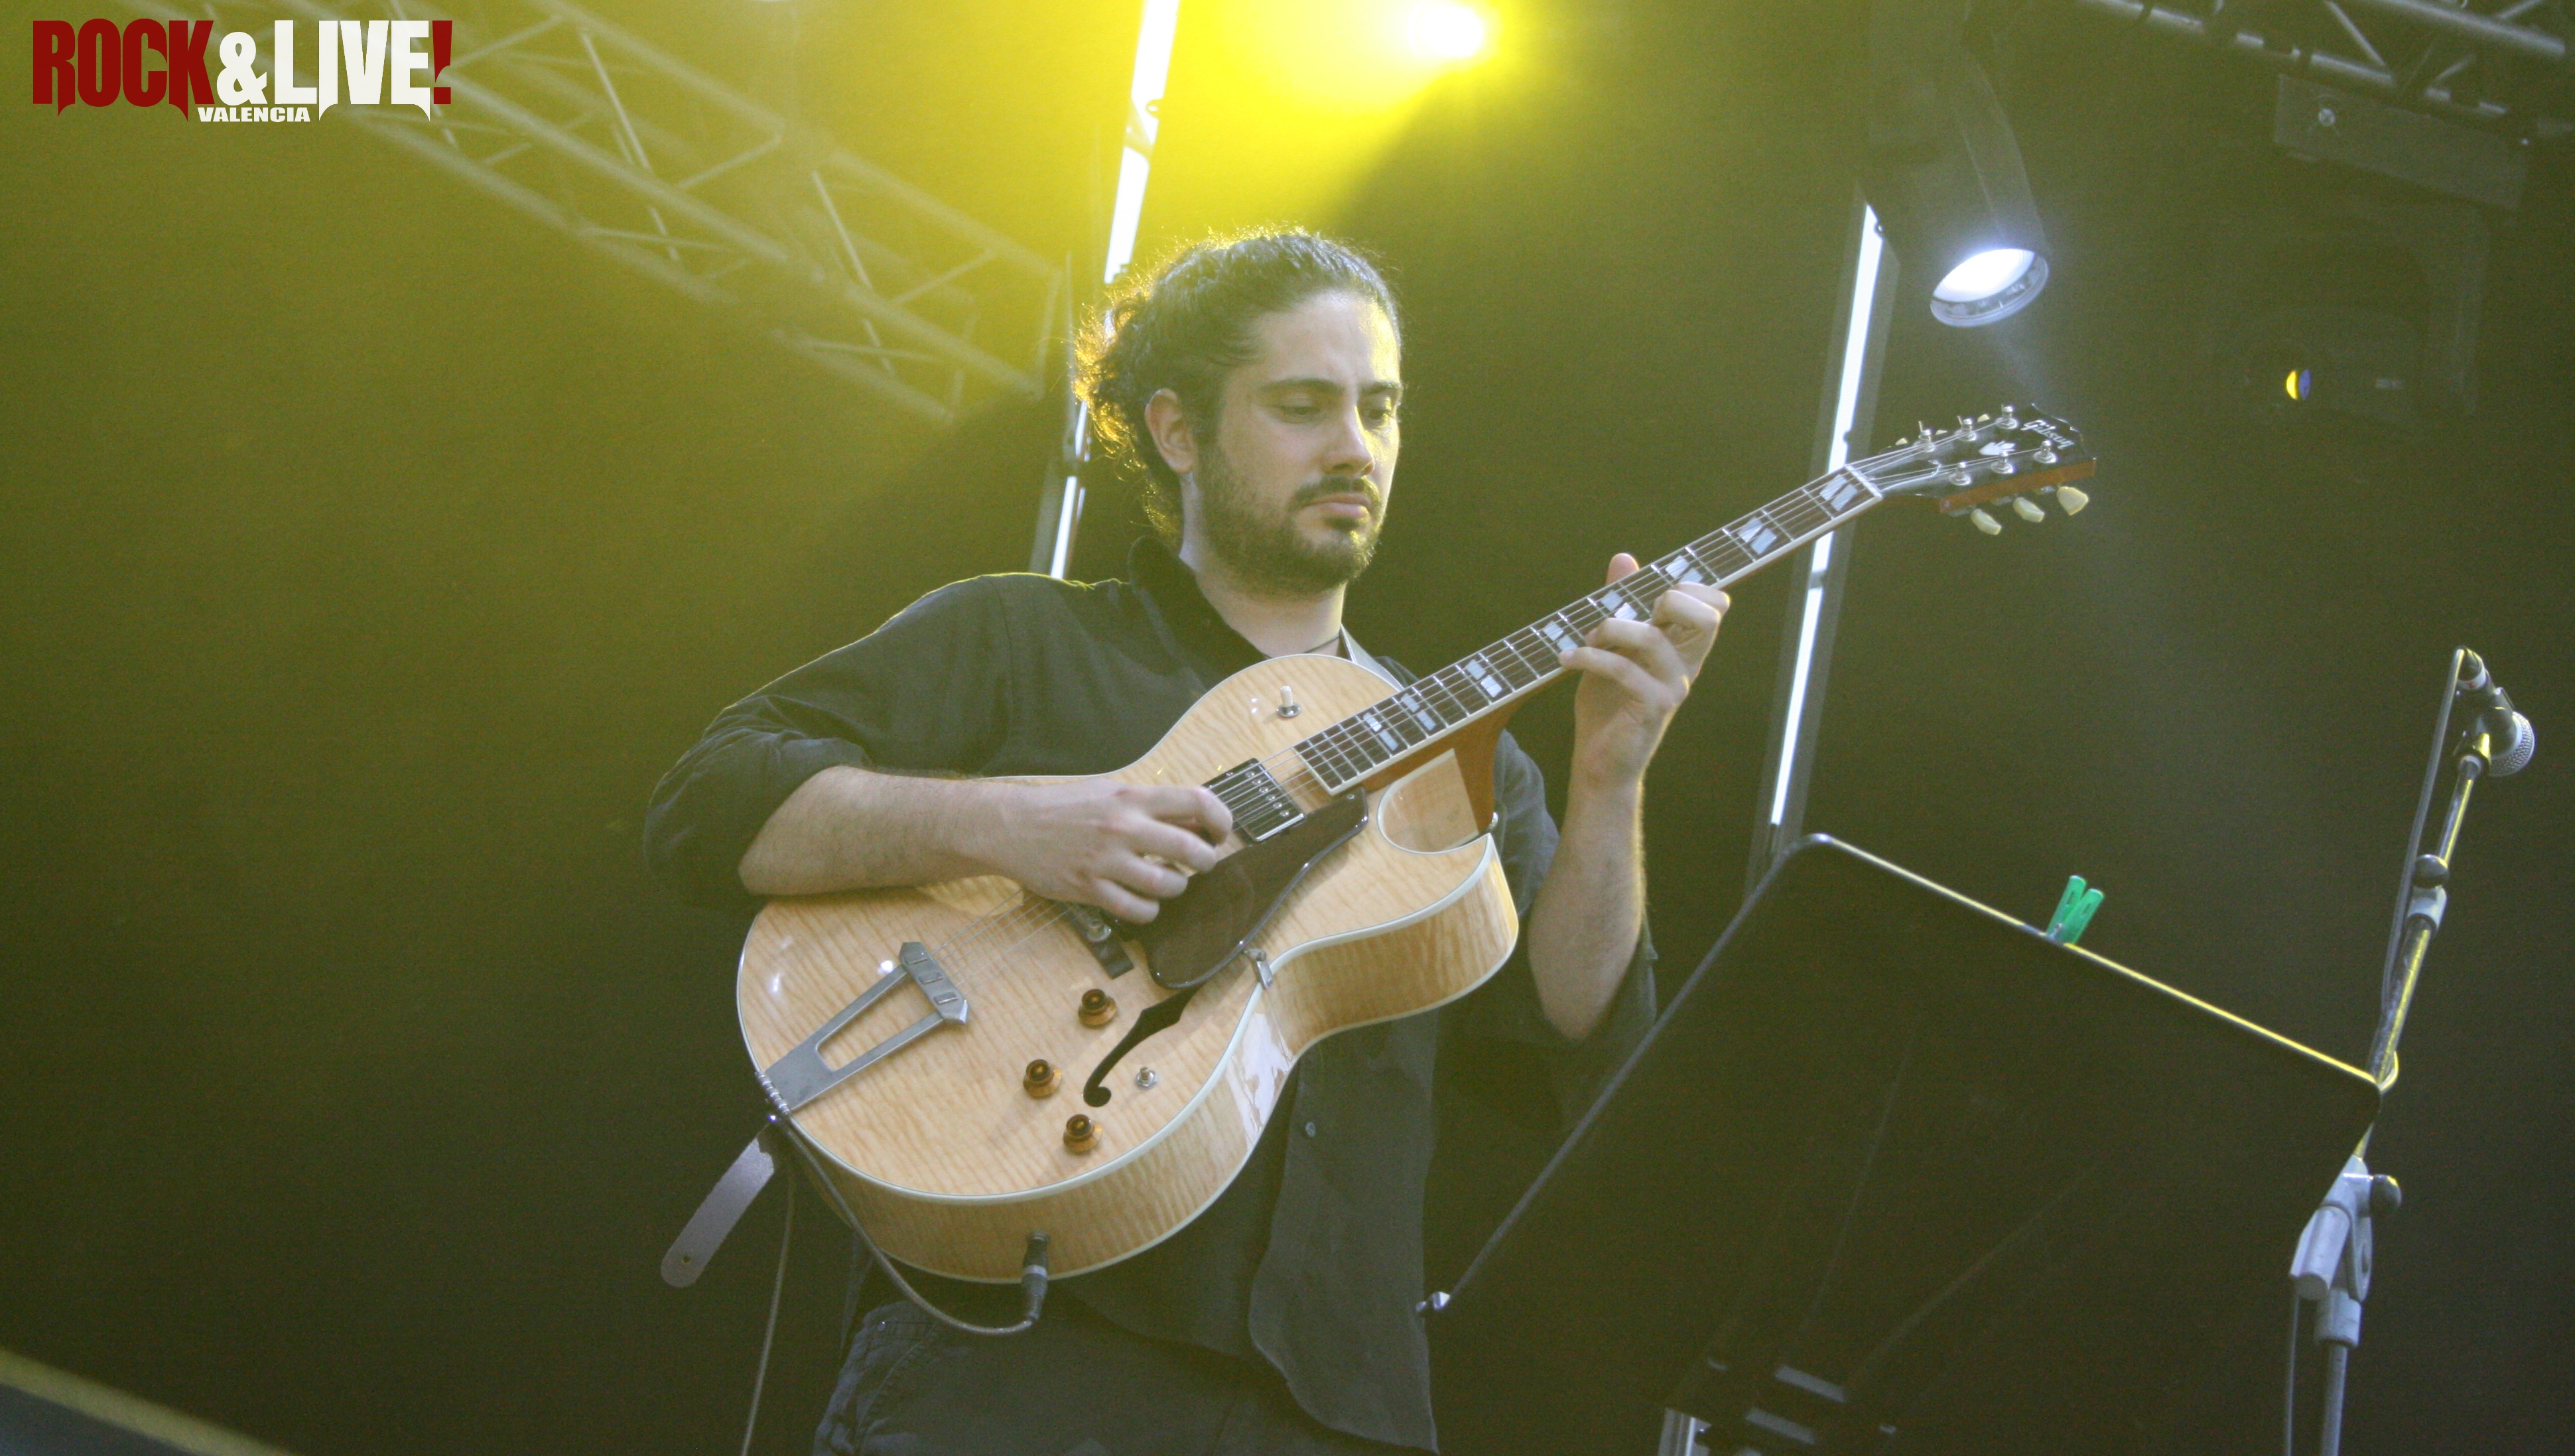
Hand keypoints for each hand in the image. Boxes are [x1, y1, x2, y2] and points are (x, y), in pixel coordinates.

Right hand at [966, 780, 1233, 922]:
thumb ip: (1151, 805)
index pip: (1197, 802)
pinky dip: (1150, 910)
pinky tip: (1144, 901)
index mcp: (1132, 798)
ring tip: (1169, 881)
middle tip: (1201, 863)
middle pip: (1192, 850)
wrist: (1012, 825)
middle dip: (1206, 861)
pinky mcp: (1090, 888)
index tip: (1220, 832)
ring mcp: (1106, 860)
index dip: (1221, 819)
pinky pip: (1137, 910)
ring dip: (1178, 886)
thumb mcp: (1109, 791)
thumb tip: (1195, 821)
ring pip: (1168, 884)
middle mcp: (1123, 827)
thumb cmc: (1063, 806)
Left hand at [1557, 554, 1728, 789]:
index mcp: (1683, 648)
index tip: (1651, 590)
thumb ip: (1622, 605)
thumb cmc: (1609, 705)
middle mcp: (1686, 665)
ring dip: (1609, 628)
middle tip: (1629, 611)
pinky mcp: (1653, 707)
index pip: (1714, 606)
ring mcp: (1673, 687)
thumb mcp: (1612, 648)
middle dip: (1667, 598)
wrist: (1601, 763)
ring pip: (1652, 637)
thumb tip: (1624, 559)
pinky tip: (1568, 659)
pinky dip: (1589, 657)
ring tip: (1585, 639)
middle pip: (1706, 616)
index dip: (1692, 586)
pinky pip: (1623, 668)